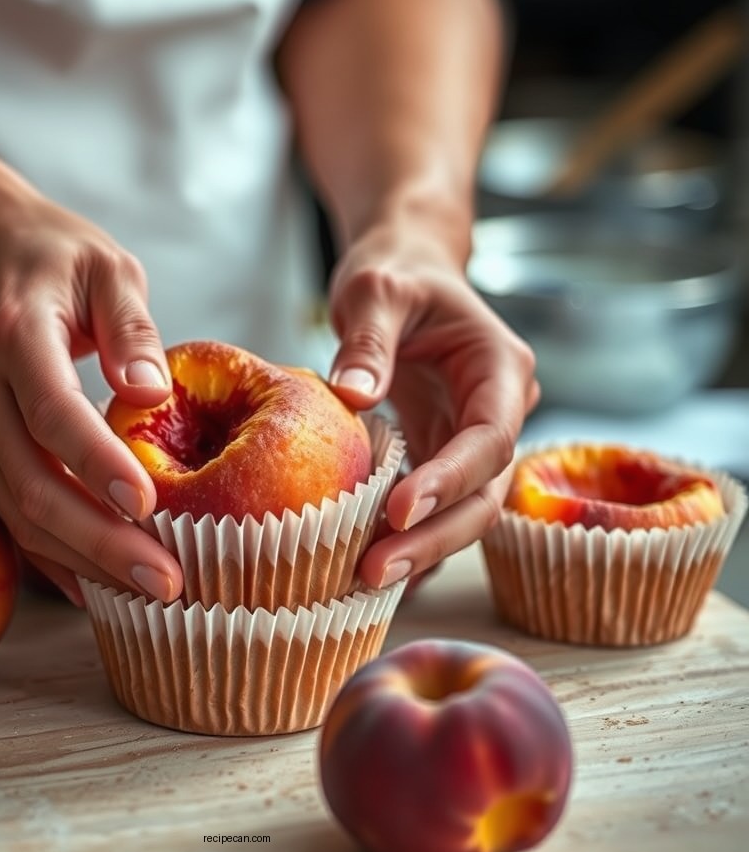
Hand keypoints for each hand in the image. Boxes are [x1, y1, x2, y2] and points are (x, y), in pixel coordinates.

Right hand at [0, 167, 183, 604]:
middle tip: (167, 582)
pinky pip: (8, 510)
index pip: (54, 413)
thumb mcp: (102, 263)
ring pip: (18, 511)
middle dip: (101, 543)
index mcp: (14, 336)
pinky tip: (95, 586)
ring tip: (148, 592)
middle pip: (33, 484)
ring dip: (82, 559)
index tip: (149, 508)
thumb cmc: (43, 250)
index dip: (98, 465)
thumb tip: (154, 396)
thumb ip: (130, 326)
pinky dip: (50, 554)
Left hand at [326, 216, 538, 588]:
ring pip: (465, 511)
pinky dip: (408, 537)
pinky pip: (435, 506)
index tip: (400, 511)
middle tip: (376, 570)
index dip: (451, 479)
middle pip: (485, 493)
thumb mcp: (375, 290)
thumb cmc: (395, 273)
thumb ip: (368, 342)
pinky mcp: (443, 454)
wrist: (406, 272)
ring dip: (421, 548)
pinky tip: (370, 569)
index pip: (489, 438)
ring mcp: (472, 438)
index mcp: (499, 369)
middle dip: (436, 536)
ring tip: (365, 579)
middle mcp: (499, 411)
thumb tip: (352, 398)